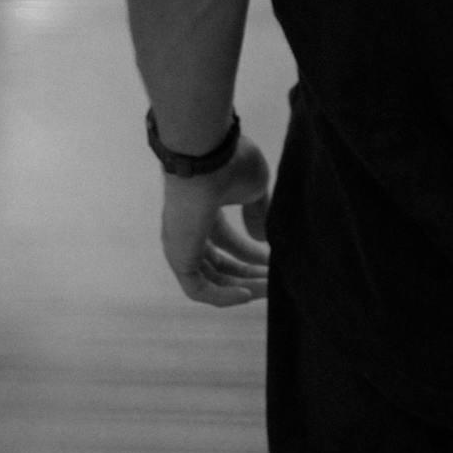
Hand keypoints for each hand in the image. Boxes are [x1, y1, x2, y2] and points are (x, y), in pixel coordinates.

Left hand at [159, 132, 271, 306]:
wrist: (207, 155)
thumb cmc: (231, 163)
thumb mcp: (255, 187)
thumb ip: (258, 213)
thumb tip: (261, 239)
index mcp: (204, 210)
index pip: (226, 241)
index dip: (250, 254)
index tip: (273, 261)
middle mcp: (189, 230)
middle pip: (220, 263)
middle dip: (249, 273)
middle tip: (274, 280)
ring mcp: (181, 246)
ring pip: (212, 279)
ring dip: (242, 287)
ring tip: (269, 289)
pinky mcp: (178, 258)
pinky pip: (199, 290)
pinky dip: (223, 297)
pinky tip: (248, 296)